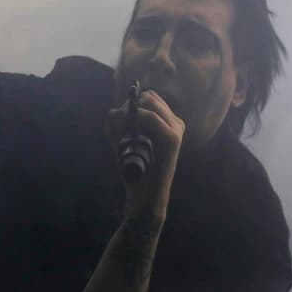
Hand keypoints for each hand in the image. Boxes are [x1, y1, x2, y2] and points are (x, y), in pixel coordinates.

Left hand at [105, 90, 184, 219]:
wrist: (145, 194)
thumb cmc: (135, 168)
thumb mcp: (124, 141)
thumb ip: (118, 123)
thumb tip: (114, 110)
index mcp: (169, 122)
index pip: (150, 98)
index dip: (131, 104)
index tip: (120, 120)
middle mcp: (176, 122)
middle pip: (148, 97)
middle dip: (129, 107)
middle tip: (119, 126)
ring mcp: (176, 129)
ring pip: (148, 102)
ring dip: (129, 113)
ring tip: (122, 133)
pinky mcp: (172, 138)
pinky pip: (150, 115)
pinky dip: (136, 118)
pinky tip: (128, 131)